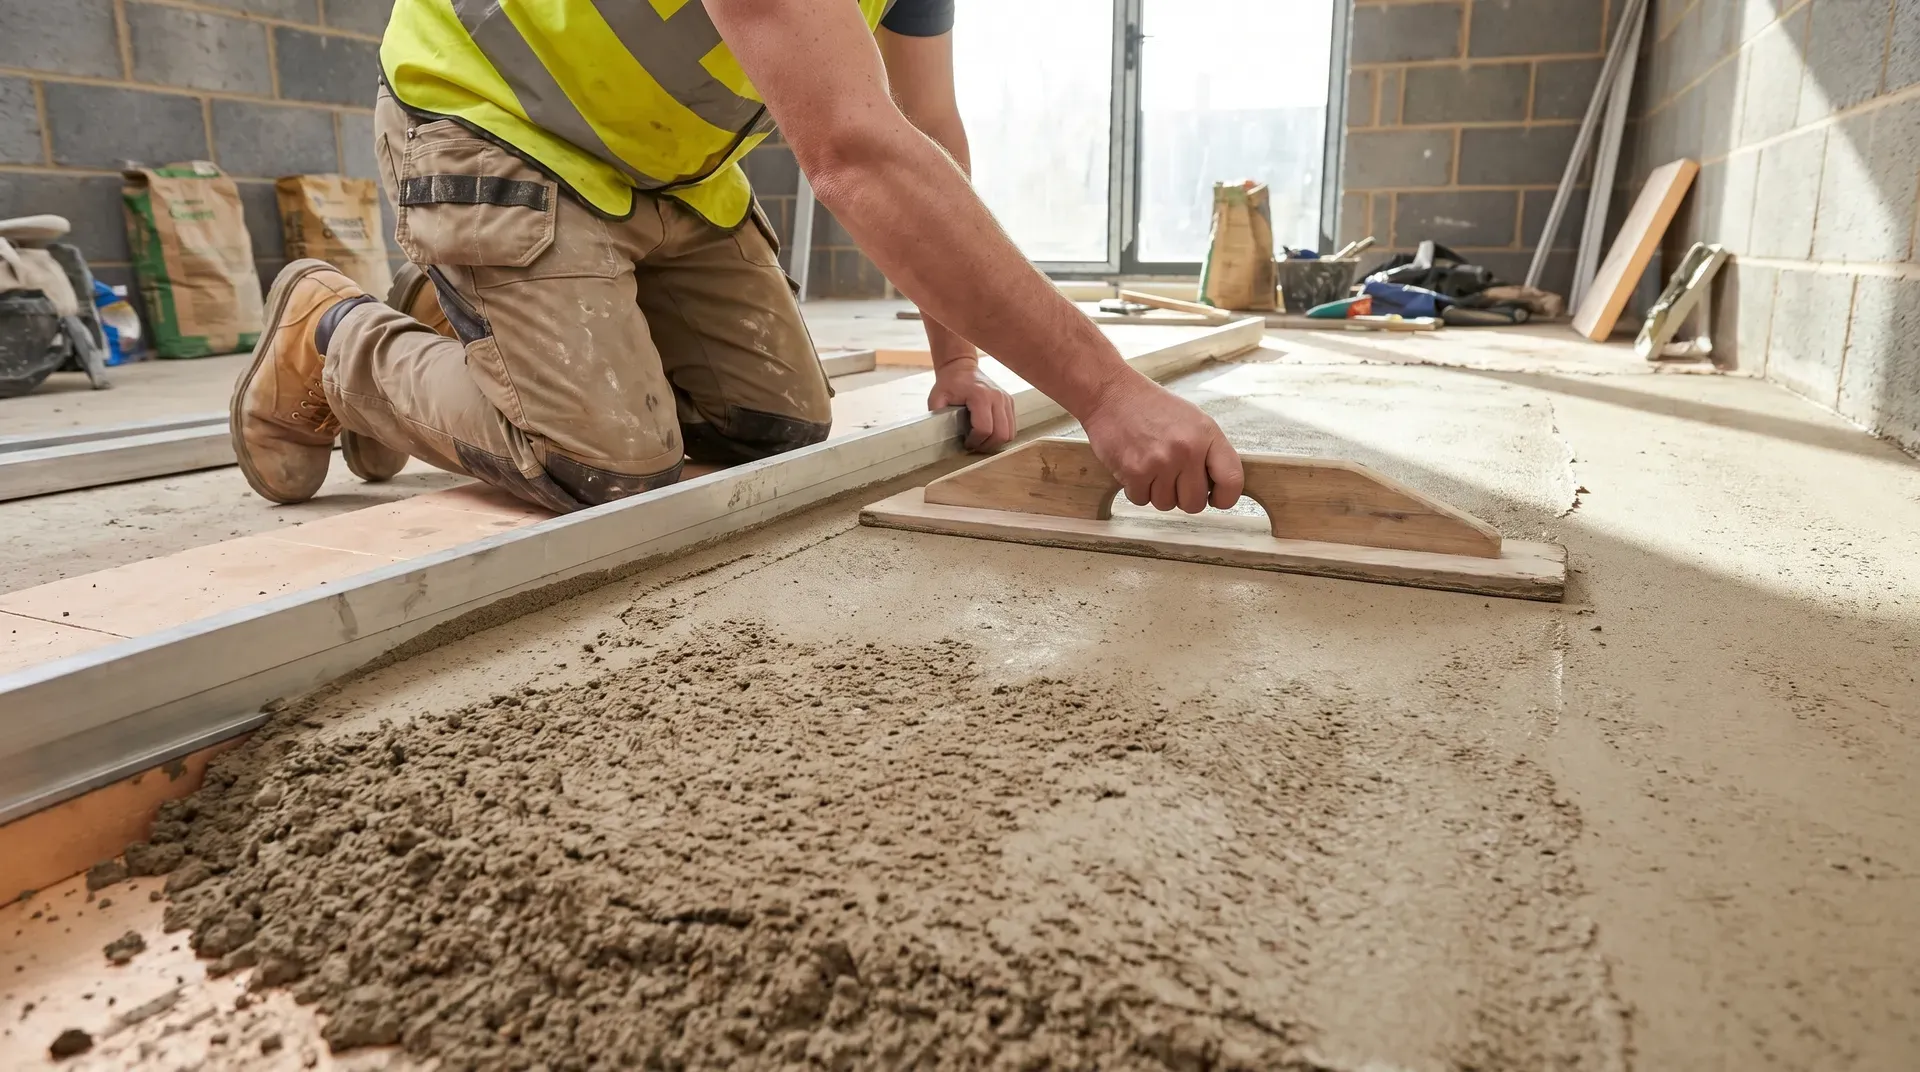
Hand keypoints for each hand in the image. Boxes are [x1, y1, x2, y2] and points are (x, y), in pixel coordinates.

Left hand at [928, 358, 1016, 450]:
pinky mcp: (1010, 402)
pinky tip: (989, 433)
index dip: (975, 442)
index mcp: (980, 395)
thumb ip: (937, 415)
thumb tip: (935, 434)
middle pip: (1001, 434)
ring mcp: (1006, 399)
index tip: (966, 444)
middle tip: (974, 445)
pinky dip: (1002, 434)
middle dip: (987, 445)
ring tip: (982, 440)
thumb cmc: (949, 383)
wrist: (961, 367)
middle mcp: (997, 397)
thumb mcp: (937, 397)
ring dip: (996, 442)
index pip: (984, 429)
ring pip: (1009, 433)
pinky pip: (1012, 426)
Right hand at [1079, 375, 1243, 513]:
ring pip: (1166, 504)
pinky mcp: (1134, 472)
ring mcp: (1160, 462)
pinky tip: (1134, 465)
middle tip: (1172, 478)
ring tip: (1150, 465)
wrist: (1111, 394)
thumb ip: (1208, 451)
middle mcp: (1187, 450)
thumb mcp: (1192, 420)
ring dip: (1157, 492)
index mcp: (1207, 435)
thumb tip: (1217, 487)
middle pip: (1194, 503)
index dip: (1225, 498)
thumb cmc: (1151, 407)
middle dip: (1182, 496)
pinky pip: (1141, 500)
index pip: (1232, 480)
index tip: (1216, 499)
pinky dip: (1136, 489)